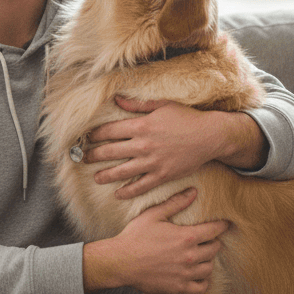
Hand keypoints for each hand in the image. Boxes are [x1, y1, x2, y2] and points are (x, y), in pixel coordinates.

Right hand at [82, 188, 228, 293]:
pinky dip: (203, 282)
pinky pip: (201, 288)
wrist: (120, 262)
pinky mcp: (178, 288)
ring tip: (202, 255)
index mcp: (186, 237)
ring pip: (209, 268)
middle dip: (214, 242)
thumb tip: (194, 192)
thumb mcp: (154, 214)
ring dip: (208, 260)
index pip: (214, 230)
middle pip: (214, 249)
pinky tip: (198, 275)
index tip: (224, 224)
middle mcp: (190, 256)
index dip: (221, 225)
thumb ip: (176, 203)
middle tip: (208, 239)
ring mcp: (185, 274)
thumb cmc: (135, 236)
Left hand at [84, 97, 268, 198]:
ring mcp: (152, 162)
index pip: (109, 131)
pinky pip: (140, 186)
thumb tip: (117, 99)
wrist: (209, 136)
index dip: (95, 135)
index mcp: (141, 125)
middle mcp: (143, 144)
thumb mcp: (162, 105)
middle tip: (84, 158)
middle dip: (94, 155)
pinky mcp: (162, 175)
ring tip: (96, 178)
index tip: (87, 138)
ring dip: (105, 175)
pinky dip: (127, 192)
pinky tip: (118, 194)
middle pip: (110, 152)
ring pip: (121, 171)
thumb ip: (137, 104)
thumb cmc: (187, 118)